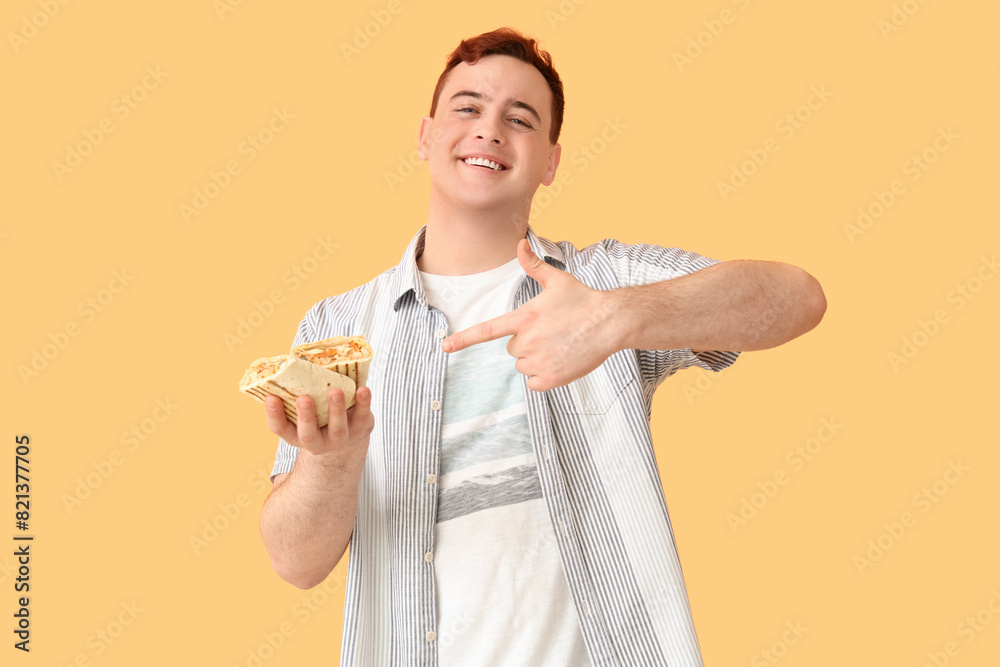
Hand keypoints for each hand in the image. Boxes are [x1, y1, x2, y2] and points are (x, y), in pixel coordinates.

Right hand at [265, 387, 373, 456]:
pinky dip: (363, 404)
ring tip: (335, 391)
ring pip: (337, 429)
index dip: (274, 415)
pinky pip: (363, 418)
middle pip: (308, 435)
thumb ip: (299, 388)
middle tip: (304, 399)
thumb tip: (291, 359)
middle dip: (306, 417)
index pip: (280, 428)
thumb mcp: (307, 404)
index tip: (271, 397)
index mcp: (296, 433)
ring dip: (336, 410)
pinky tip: (363, 390)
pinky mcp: (360, 429)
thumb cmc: (320, 409)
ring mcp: (339, 439)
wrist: (350, 428)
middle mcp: (316, 441)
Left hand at [442, 240, 620, 390]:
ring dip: (536, 359)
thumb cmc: (584, 300)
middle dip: (527, 343)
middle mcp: (528, 341)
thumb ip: (533, 265)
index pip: (488, 330)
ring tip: (559, 346)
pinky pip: (534, 382)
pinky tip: (561, 361)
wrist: (611, 323)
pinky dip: (544, 376)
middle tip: (551, 333)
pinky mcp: (551, 378)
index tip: (445, 347)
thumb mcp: (557, 280)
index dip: (464, 339)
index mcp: (525, 317)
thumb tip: (520, 242)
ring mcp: (539, 361)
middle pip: (512, 349)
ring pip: (523, 366)